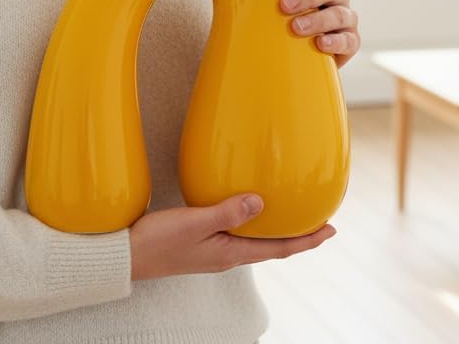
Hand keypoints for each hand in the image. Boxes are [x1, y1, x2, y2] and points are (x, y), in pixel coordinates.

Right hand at [129, 193, 335, 280]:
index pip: (279, 248)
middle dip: (298, 235)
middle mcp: (227, 255)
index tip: (331, 229)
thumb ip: (228, 212)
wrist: (127, 256)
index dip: (307, 240)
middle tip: (320, 220)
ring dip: (276, 229)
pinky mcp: (202, 242)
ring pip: (256, 240)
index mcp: (231, 254)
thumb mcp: (195, 222)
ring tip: (291, 214)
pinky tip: (248, 210)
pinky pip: (237, 233)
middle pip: (272, 246)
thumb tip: (261, 202)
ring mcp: (215, 250)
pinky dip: (252, 223)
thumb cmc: (159, 241)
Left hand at [193, 0, 359, 68]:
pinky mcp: (347, 42)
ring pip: (341, 12)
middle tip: (284, 5)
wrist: (290, 52)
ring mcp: (343, 17)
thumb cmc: (272, 15)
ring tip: (295, 28)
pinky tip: (320, 45)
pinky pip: (350, 39)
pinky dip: (337, 41)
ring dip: (319, 19)